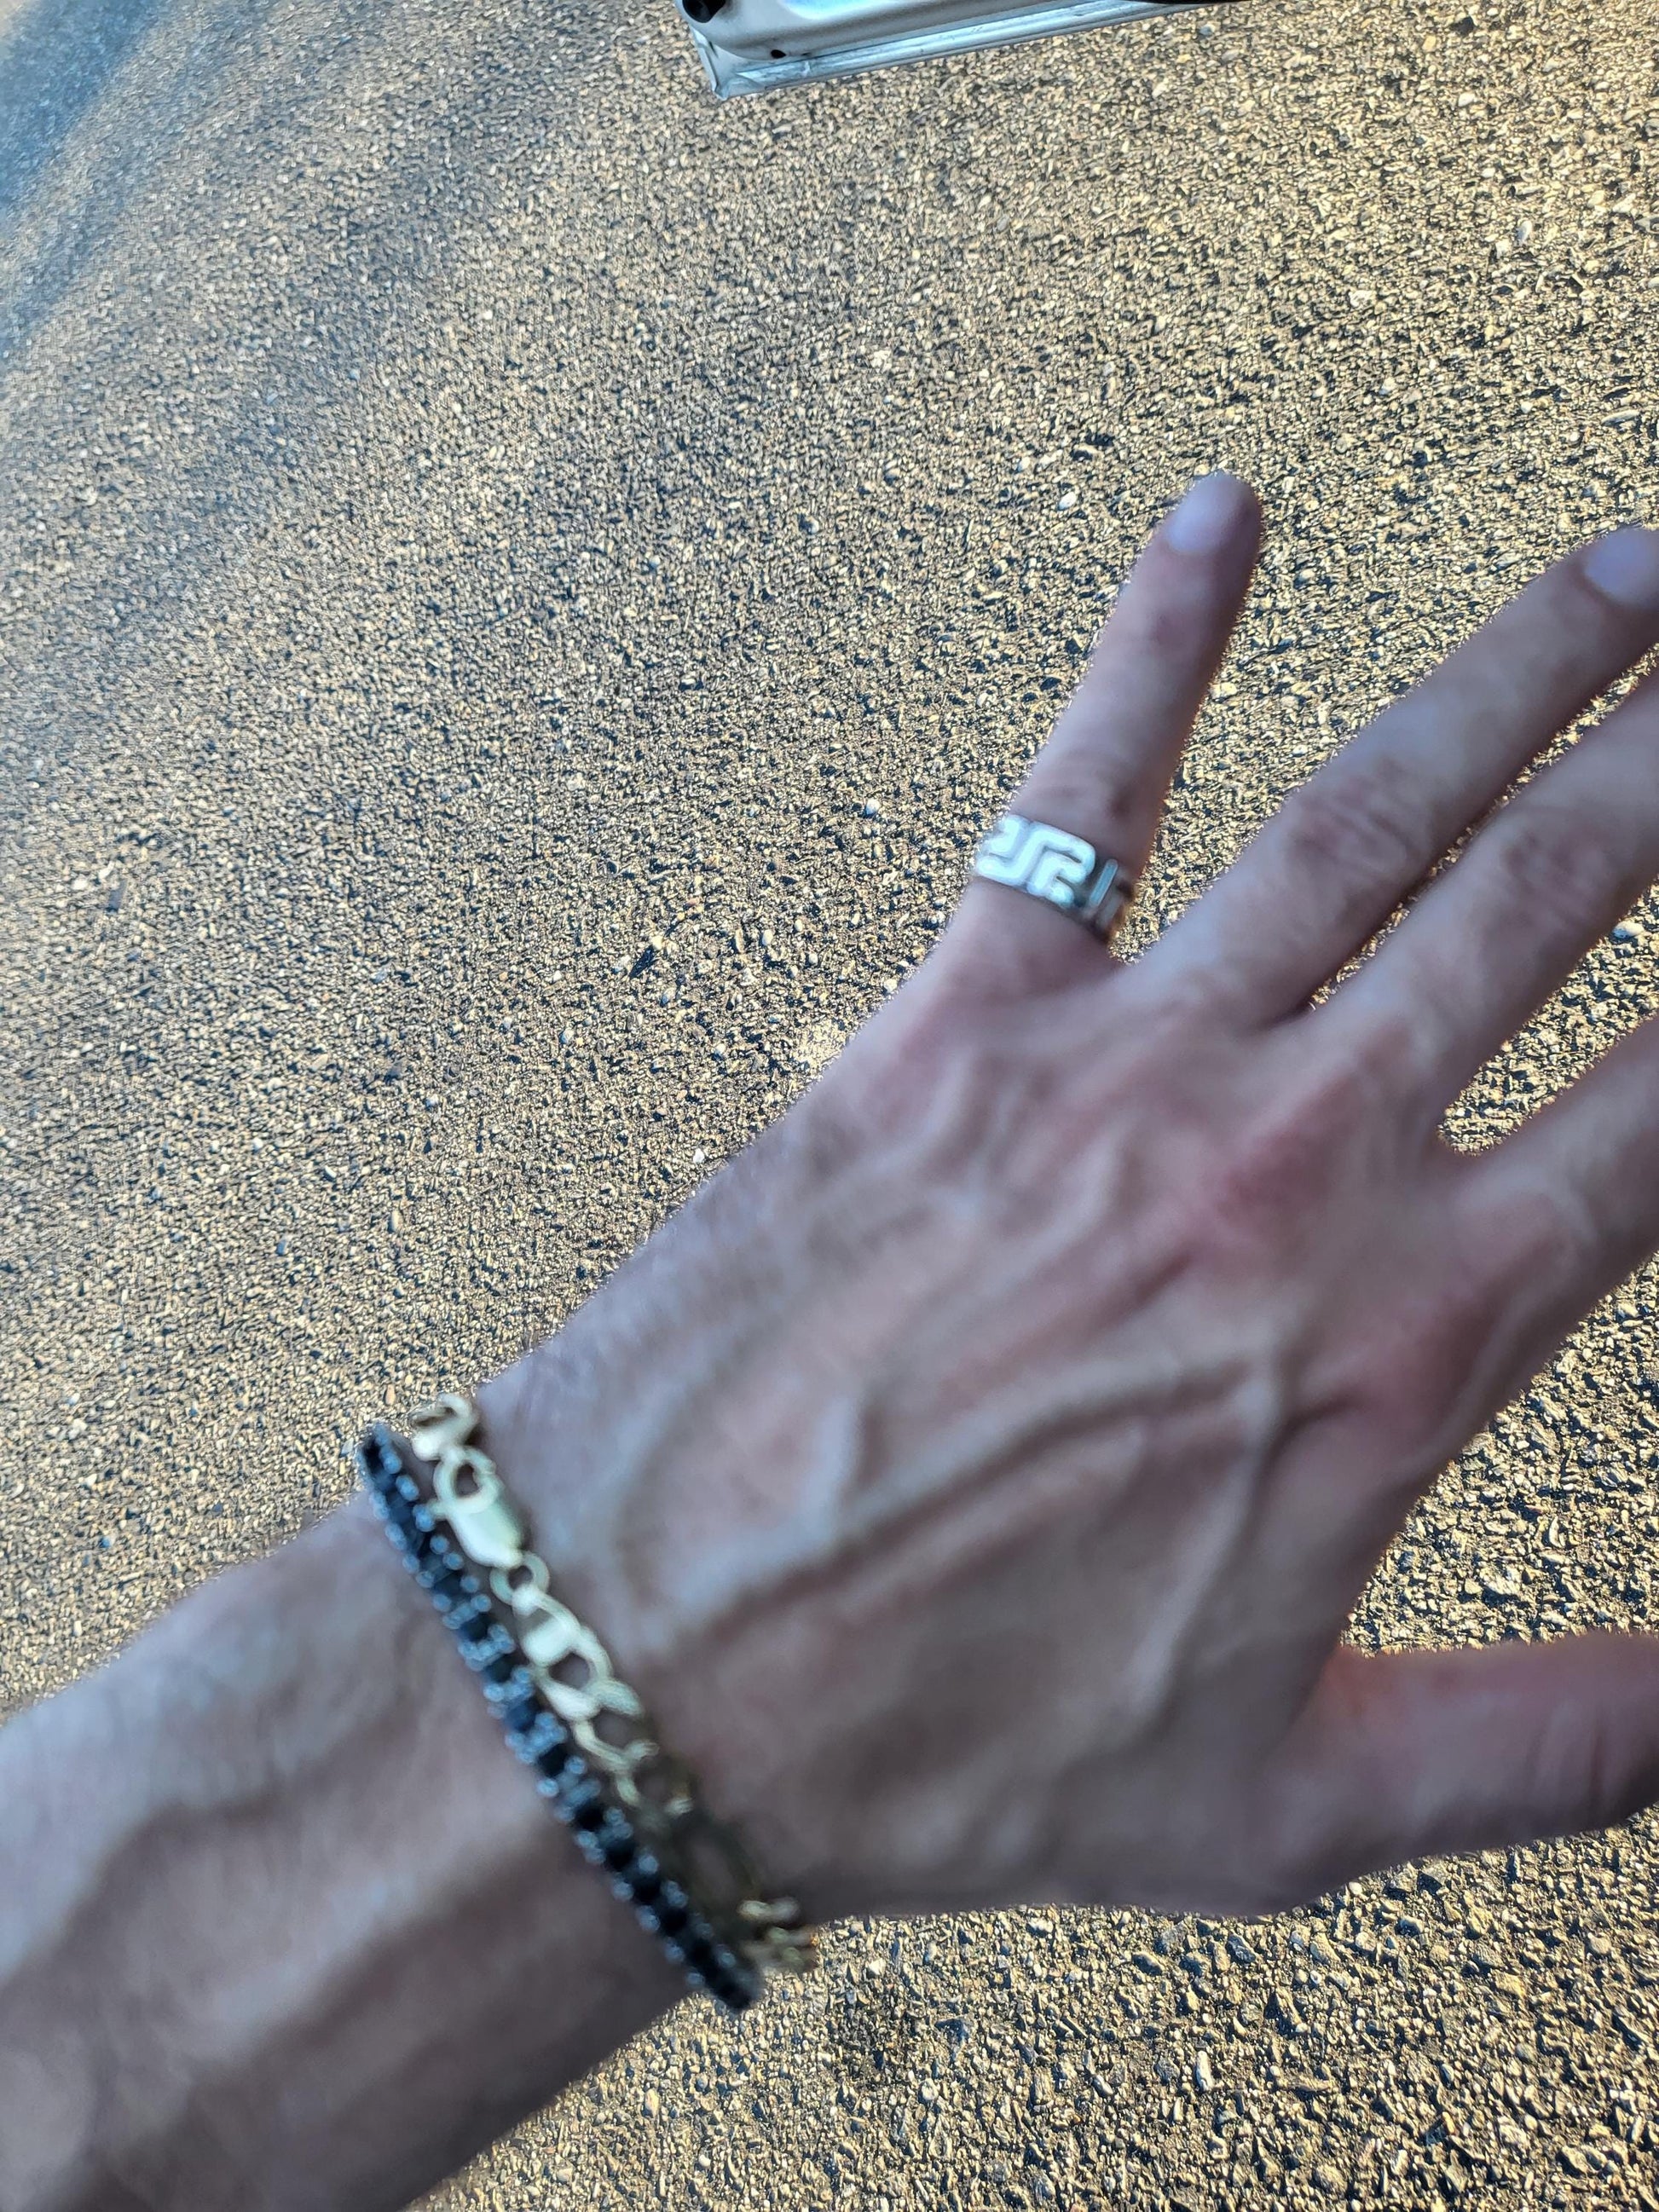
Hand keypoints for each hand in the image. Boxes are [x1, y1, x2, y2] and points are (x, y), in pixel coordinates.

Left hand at [479, 475, 1658, 1931]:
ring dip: (1518, 671)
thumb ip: (1559, 1743)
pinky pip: (1072, 793)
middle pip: (1556, 902)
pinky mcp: (954, 1019)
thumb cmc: (956, 1744)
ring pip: (1369, 816)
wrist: (651, 1661)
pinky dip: (1152, 645)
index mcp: (1402, 1336)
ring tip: (1629, 568)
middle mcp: (1289, 1160)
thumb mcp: (1294, 1804)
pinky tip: (1220, 517)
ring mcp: (1120, 1068)